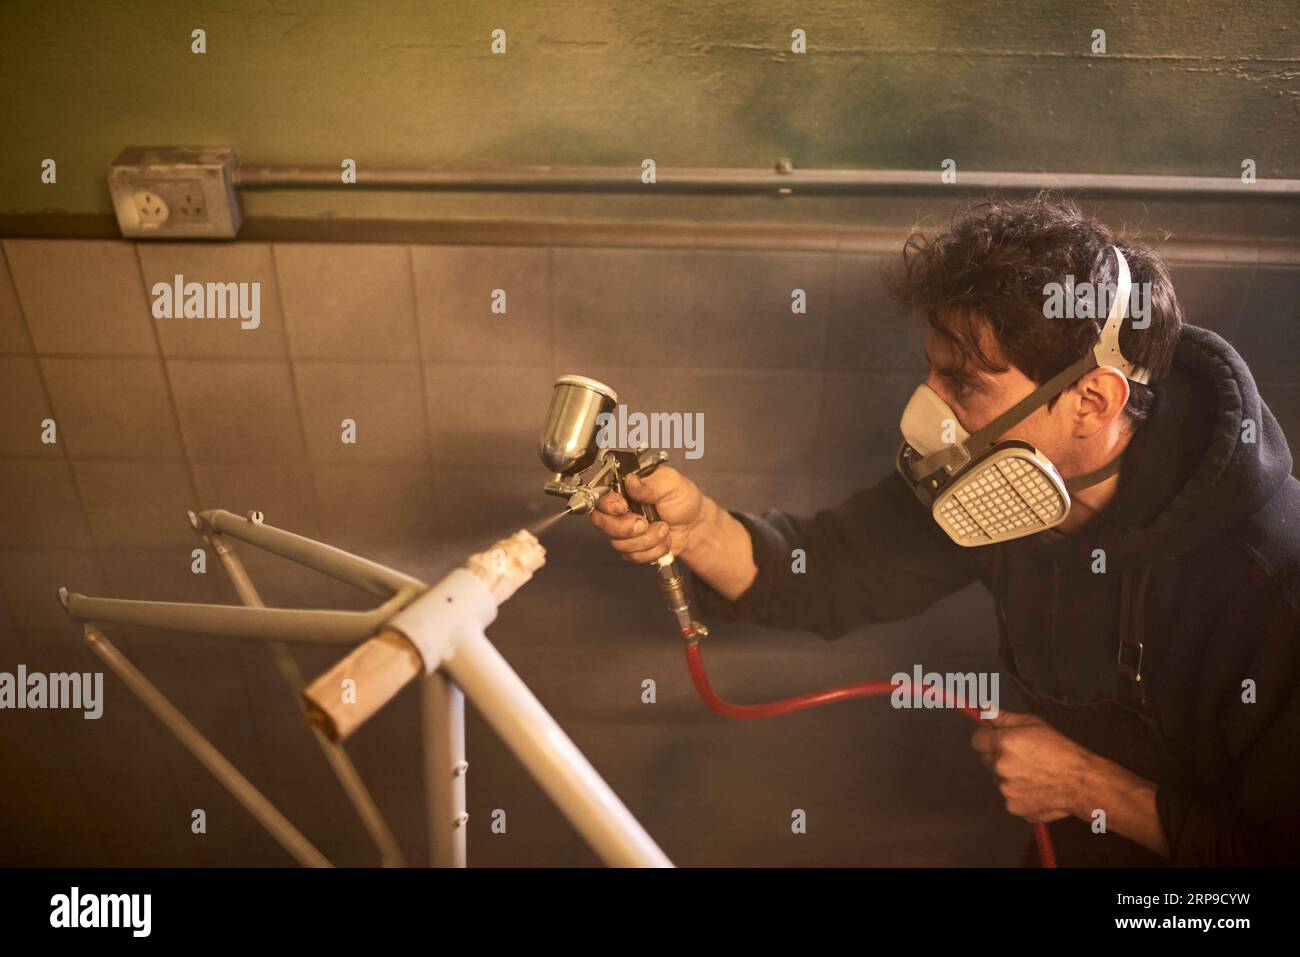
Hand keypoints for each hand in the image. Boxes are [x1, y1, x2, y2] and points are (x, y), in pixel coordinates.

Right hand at [589, 466, 705, 563]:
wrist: (695, 525)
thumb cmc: (683, 500)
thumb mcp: (670, 483)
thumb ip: (649, 482)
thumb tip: (630, 481)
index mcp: (624, 488)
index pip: (601, 496)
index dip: (608, 505)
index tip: (623, 508)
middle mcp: (619, 509)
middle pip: (602, 522)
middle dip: (626, 528)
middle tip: (645, 523)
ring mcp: (624, 530)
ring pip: (618, 543)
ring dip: (646, 540)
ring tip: (663, 528)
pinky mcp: (632, 547)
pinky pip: (632, 555)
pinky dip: (652, 550)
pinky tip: (662, 540)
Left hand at [969, 710, 1092, 822]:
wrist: (1082, 782)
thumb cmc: (1062, 750)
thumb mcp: (1035, 724)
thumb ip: (1004, 717)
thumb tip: (983, 709)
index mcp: (1004, 743)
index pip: (977, 740)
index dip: (987, 738)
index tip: (998, 740)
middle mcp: (1000, 767)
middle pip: (987, 760)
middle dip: (998, 757)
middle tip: (1022, 757)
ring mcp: (1006, 789)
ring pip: (998, 780)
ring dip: (1009, 776)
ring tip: (1034, 774)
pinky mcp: (1013, 807)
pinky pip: (1009, 797)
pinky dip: (1019, 794)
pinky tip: (1036, 788)